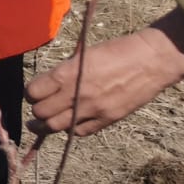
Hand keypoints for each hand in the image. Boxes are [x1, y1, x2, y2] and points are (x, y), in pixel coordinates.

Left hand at [26, 12, 183, 136]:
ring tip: (41, 123)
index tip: (35, 92)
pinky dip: (70, 129)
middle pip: (40, 113)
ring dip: (45, 125)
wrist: (152, 59)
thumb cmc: (117, 51)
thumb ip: (64, 73)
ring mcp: (92, 109)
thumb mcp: (83, 56)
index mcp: (67, 74)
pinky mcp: (107, 119)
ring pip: (54, 127)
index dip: (31, 93)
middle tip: (40, 106)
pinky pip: (79, 132)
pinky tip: (69, 123)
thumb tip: (48, 86)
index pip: (33, 92)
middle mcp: (76, 94)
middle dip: (36, 110)